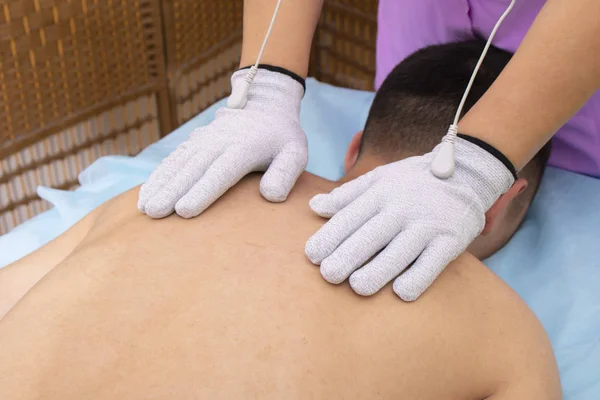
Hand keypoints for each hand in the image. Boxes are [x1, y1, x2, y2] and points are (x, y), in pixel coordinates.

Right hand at [138, 68, 306, 217]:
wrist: (265, 104)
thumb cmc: (282, 137)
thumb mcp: (295, 152)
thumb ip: (285, 173)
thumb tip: (270, 196)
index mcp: (243, 148)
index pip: (220, 173)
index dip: (201, 192)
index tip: (184, 211)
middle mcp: (219, 142)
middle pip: (192, 170)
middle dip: (171, 192)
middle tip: (153, 214)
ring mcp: (204, 140)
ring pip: (177, 164)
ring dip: (159, 185)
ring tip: (144, 208)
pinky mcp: (195, 141)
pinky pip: (173, 158)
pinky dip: (158, 175)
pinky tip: (145, 194)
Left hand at [305, 138, 513, 300]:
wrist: (467, 173)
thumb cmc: (413, 181)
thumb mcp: (379, 179)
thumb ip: (347, 195)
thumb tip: (314, 206)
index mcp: (381, 193)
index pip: (350, 216)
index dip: (330, 236)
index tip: (312, 256)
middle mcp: (402, 208)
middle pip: (370, 236)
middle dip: (347, 256)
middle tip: (328, 276)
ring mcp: (427, 225)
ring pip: (399, 252)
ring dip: (377, 271)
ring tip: (357, 287)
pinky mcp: (451, 240)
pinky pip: (432, 263)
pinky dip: (417, 278)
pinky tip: (400, 292)